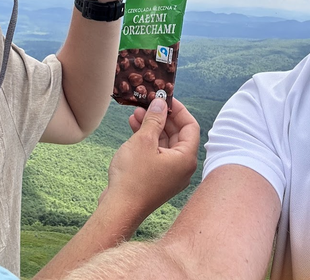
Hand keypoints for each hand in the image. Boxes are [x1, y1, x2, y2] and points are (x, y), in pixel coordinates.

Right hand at [100, 98, 199, 220]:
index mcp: (186, 158)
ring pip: (164, 143)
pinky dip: (147, 141)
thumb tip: (160, 104)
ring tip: (135, 114)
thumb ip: (154, 120)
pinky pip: (157, 154)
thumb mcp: (143, 141)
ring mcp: (170, 174)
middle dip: (161, 117)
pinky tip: (133, 129)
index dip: (178, 110)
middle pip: (177, 134)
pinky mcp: (157, 179)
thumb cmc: (133, 177)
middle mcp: (182, 167)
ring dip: (152, 127)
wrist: (119, 210)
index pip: (190, 126)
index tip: (164, 99)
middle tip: (147, 104)